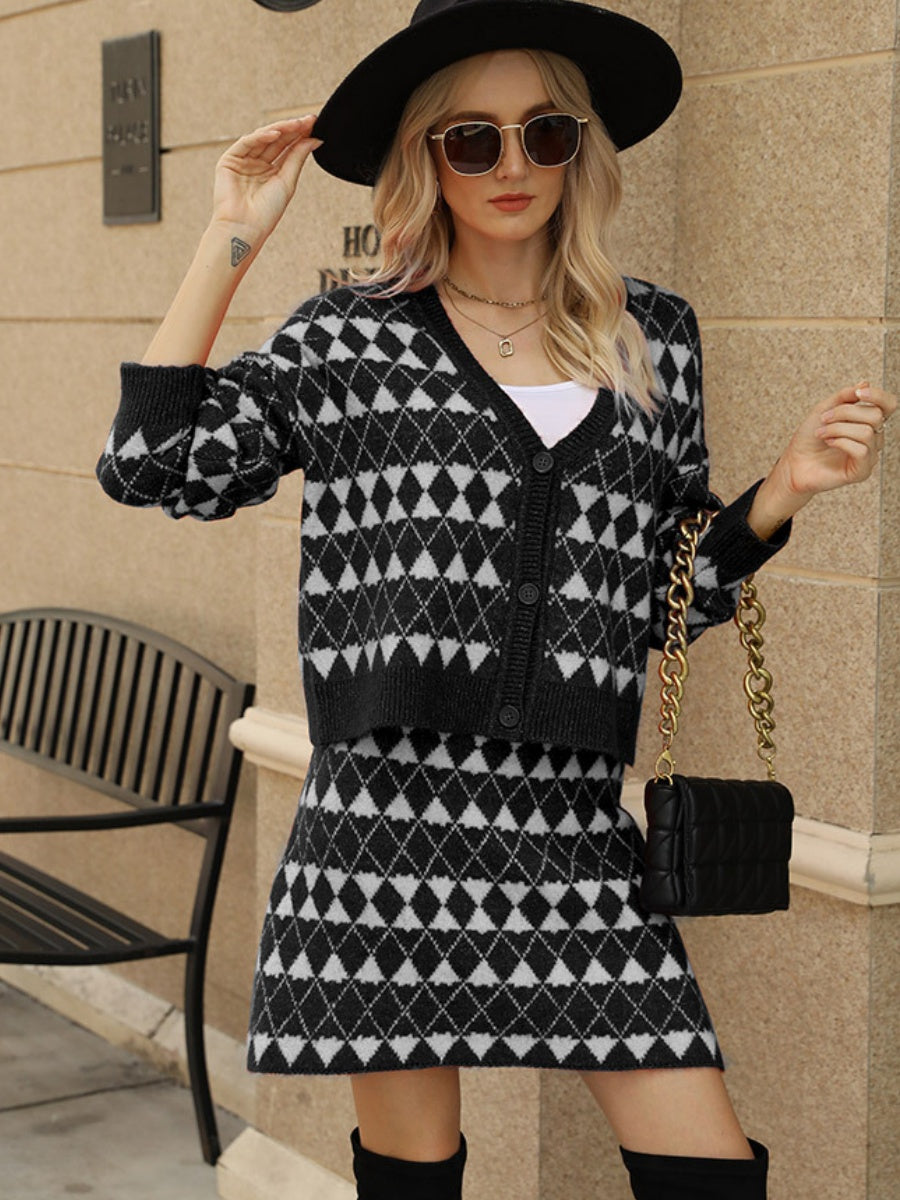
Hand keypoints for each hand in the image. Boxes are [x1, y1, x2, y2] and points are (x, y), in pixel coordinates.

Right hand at [210, 115, 322, 238]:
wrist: (245, 227)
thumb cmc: (266, 212)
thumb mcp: (287, 181)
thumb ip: (298, 158)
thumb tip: (315, 139)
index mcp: (272, 171)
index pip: (287, 147)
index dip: (300, 135)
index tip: (315, 124)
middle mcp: (258, 164)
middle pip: (277, 140)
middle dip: (292, 129)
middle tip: (309, 120)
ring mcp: (244, 161)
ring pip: (263, 138)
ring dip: (280, 129)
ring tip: (297, 124)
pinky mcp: (229, 160)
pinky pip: (246, 143)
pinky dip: (260, 136)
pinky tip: (275, 133)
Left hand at [771, 380, 896, 497]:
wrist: (794, 462)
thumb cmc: (809, 437)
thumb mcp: (824, 409)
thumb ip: (844, 396)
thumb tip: (865, 383)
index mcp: (867, 421)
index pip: (888, 405)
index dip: (878, 395)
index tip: (858, 393)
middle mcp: (873, 438)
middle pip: (875, 415)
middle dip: (845, 412)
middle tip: (824, 419)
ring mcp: (869, 455)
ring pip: (866, 432)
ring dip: (838, 429)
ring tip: (821, 433)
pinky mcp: (862, 471)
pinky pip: (862, 451)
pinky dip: (841, 442)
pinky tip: (829, 443)